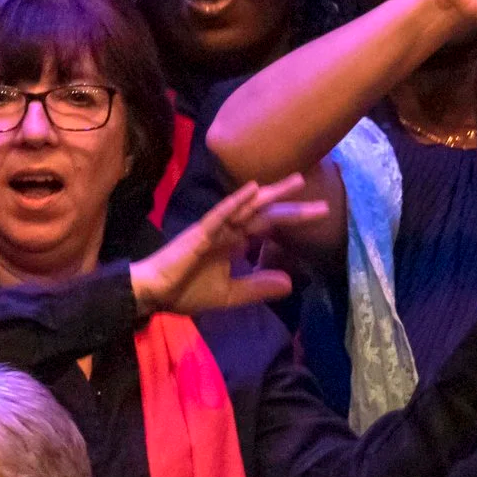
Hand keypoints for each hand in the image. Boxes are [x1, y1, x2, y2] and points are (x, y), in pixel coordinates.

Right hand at [130, 178, 319, 315]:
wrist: (154, 295)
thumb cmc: (187, 291)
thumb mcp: (232, 294)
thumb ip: (258, 286)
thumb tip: (290, 282)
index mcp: (235, 241)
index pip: (269, 225)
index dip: (293, 219)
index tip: (320, 213)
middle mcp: (228, 230)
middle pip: (265, 213)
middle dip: (292, 205)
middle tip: (323, 202)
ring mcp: (214, 229)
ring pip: (247, 207)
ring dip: (271, 194)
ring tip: (296, 182)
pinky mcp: (199, 233)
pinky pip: (220, 214)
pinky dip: (236, 202)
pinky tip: (252, 190)